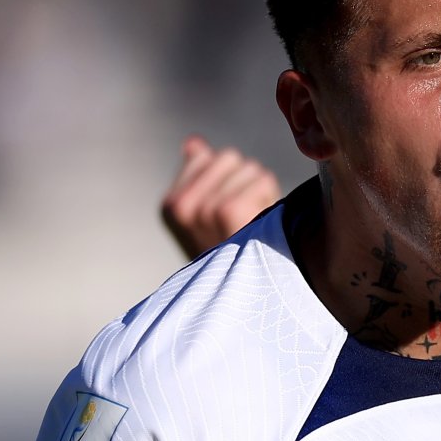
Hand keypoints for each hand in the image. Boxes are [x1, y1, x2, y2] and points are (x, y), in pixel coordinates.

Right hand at [161, 135, 281, 259]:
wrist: (252, 297)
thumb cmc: (237, 253)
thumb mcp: (211, 214)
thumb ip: (199, 176)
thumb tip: (192, 143)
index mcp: (171, 204)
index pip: (207, 156)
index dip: (228, 178)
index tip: (227, 215)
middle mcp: (180, 206)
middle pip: (229, 158)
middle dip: (245, 182)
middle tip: (245, 221)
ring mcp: (202, 209)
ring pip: (249, 168)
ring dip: (260, 192)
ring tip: (254, 225)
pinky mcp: (226, 210)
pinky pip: (259, 179)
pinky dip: (269, 197)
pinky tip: (263, 226)